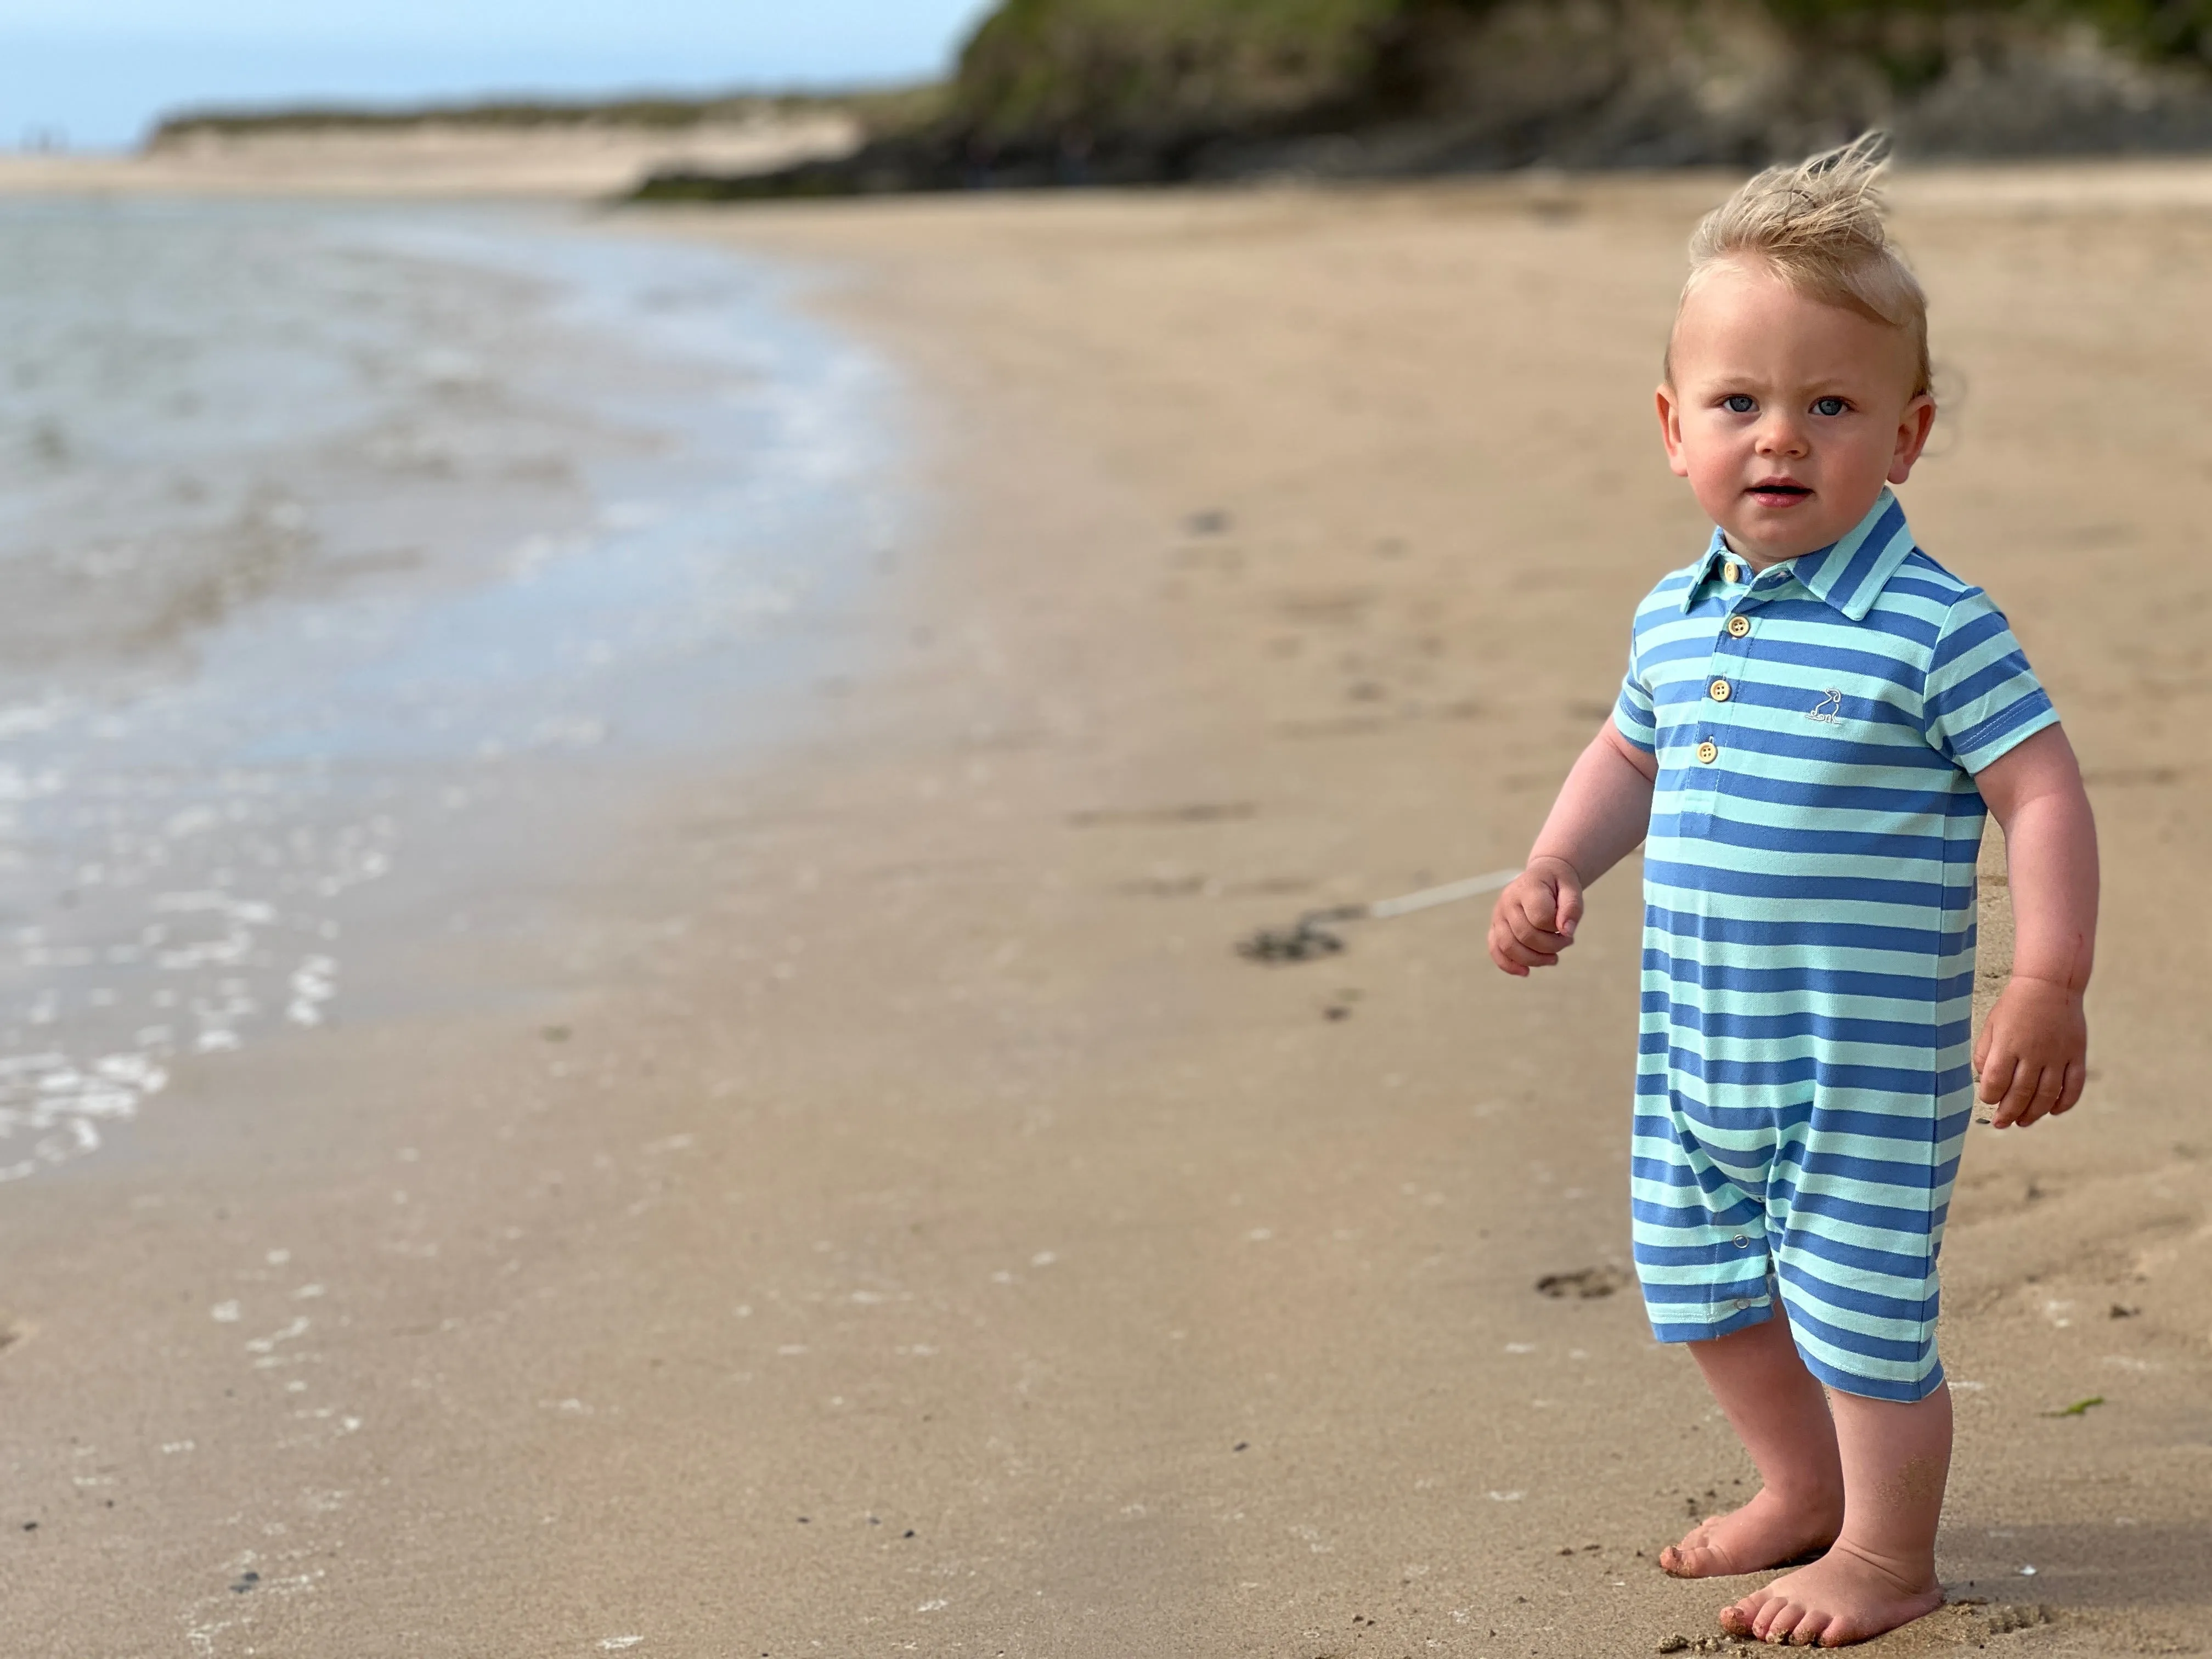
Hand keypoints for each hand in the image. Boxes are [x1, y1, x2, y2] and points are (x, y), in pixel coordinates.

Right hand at [1488, 856, 1582, 975]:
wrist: (1543, 876)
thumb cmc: (1558, 884)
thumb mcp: (1572, 888)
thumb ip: (1572, 907)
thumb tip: (1567, 932)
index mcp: (1527, 887)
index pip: (1540, 917)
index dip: (1557, 928)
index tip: (1568, 927)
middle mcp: (1507, 901)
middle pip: (1525, 935)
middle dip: (1551, 946)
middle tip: (1566, 942)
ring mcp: (1498, 915)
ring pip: (1509, 946)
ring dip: (1534, 959)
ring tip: (1553, 958)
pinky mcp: (1495, 927)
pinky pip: (1496, 950)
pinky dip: (1509, 965)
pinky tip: (1526, 972)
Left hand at [1973, 975, 2087, 1127]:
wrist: (2049, 984)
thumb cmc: (2015, 1006)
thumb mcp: (1991, 1025)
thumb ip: (1984, 1053)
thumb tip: (1983, 1079)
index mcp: (2008, 1043)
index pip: (1995, 1080)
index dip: (1989, 1096)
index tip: (1987, 1101)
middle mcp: (2034, 1052)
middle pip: (2020, 1093)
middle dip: (2008, 1113)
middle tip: (2001, 1123)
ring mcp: (2058, 1055)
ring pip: (2047, 1095)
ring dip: (2034, 1113)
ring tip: (2022, 1122)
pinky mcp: (2076, 1054)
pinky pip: (2073, 1086)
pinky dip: (2064, 1103)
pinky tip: (2053, 1111)